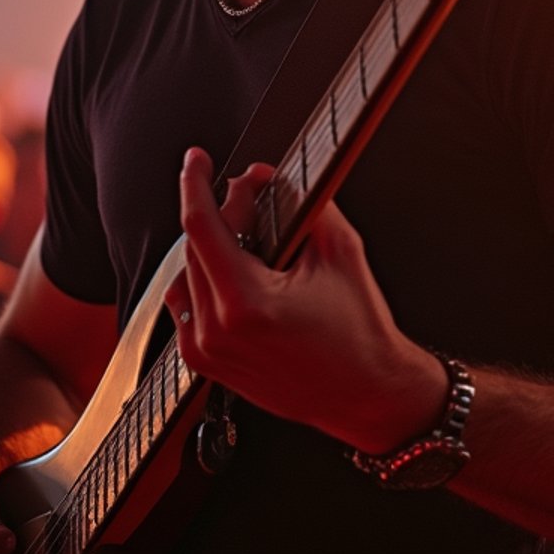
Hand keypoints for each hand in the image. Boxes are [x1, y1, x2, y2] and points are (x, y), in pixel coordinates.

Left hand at [163, 147, 447, 451]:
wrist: (366, 393)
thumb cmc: (358, 332)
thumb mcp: (340, 252)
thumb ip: (304, 203)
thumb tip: (268, 176)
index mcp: (246, 303)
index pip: (202, 226)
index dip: (196, 183)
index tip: (196, 160)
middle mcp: (217, 331)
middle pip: (195, 247)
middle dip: (223, 211)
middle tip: (250, 191)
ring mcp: (207, 352)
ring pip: (187, 274)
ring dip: (212, 246)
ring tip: (248, 235)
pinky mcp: (206, 364)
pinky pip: (187, 306)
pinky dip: (204, 279)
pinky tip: (233, 270)